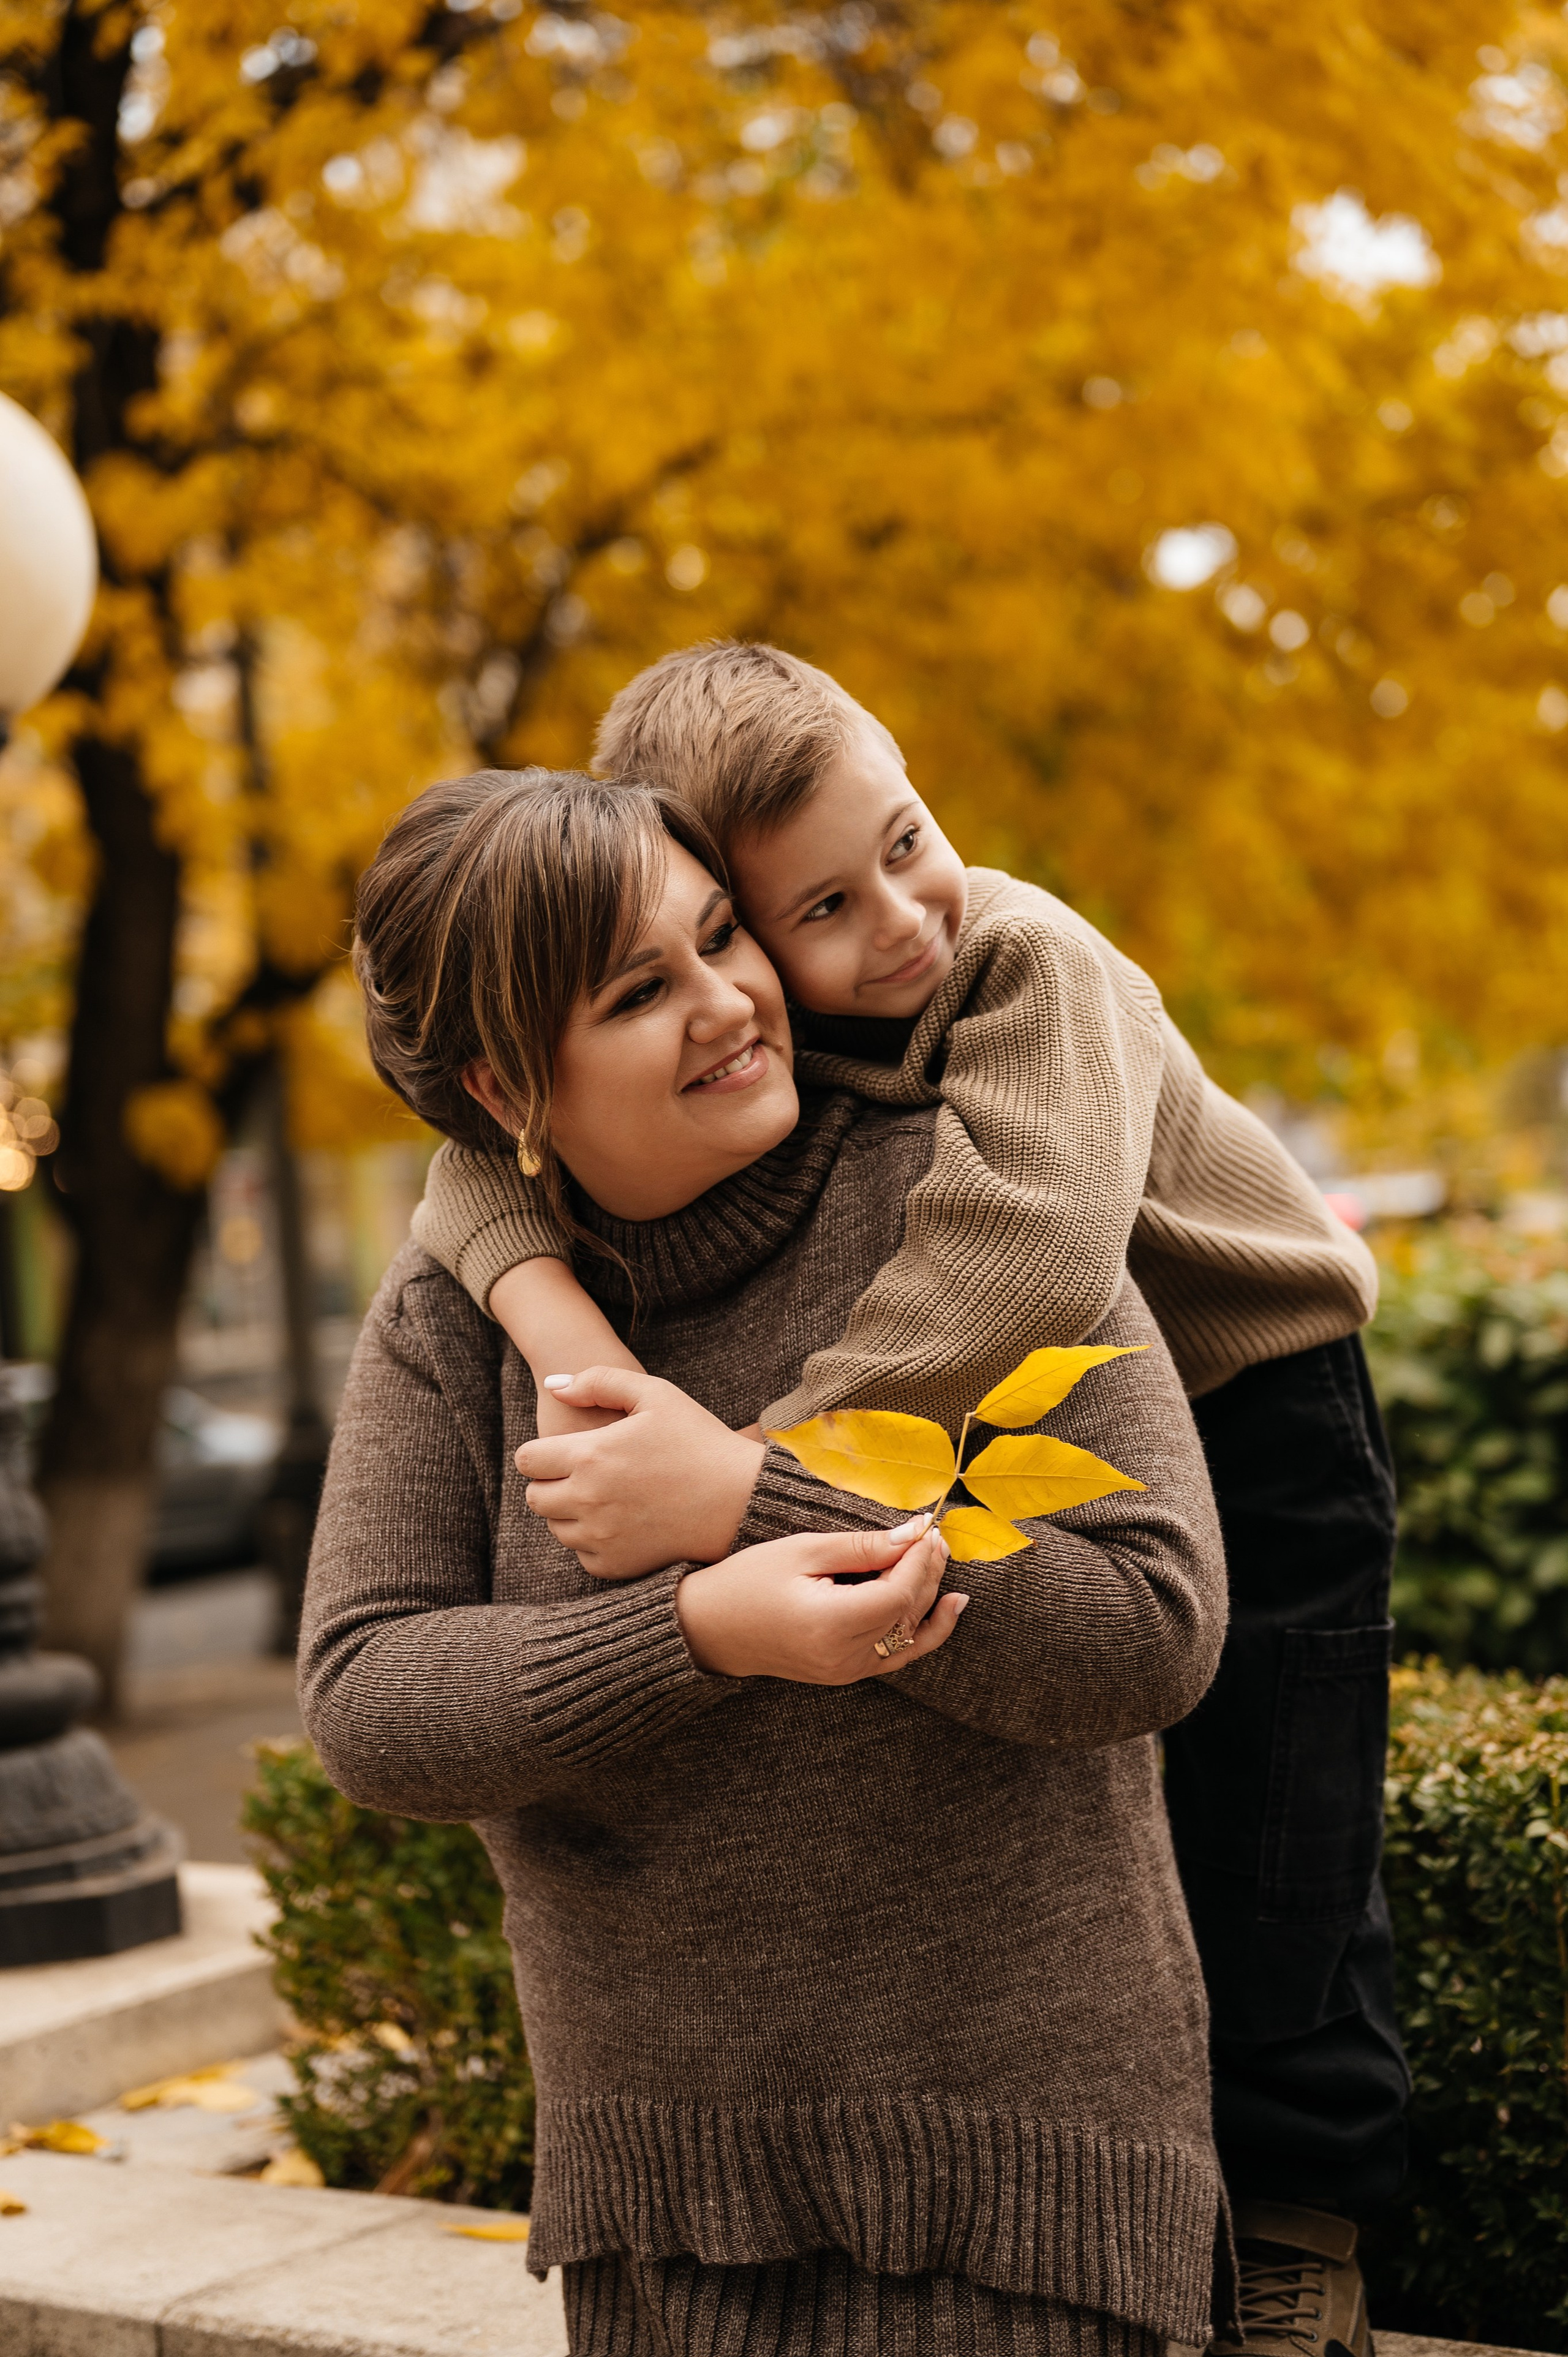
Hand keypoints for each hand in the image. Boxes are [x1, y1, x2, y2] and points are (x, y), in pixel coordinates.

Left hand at [515, 1367, 765, 1578]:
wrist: (743, 1502)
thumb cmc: (701, 1441)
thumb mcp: (656, 1394)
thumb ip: (599, 1382)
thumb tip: (554, 1386)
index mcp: (590, 1456)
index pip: (527, 1460)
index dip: (540, 1452)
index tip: (564, 1450)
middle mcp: (587, 1501)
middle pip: (535, 1497)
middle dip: (551, 1483)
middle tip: (585, 1472)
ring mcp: (601, 1538)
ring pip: (556, 1527)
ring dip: (569, 1512)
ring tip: (606, 1494)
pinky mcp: (616, 1566)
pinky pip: (582, 1554)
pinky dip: (593, 1540)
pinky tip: (621, 1520)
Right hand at [677, 1518, 966, 1682]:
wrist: (710, 1629)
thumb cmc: (748, 1582)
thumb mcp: (803, 1551)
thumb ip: (862, 1547)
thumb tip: (913, 1534)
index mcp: (831, 1623)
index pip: (899, 1591)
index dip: (920, 1559)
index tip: (927, 1527)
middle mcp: (845, 1656)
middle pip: (909, 1612)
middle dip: (929, 1571)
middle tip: (935, 1536)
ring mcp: (847, 1671)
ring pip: (911, 1637)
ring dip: (931, 1597)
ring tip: (942, 1560)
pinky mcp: (846, 1674)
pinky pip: (899, 1655)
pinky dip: (926, 1630)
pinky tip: (949, 1606)